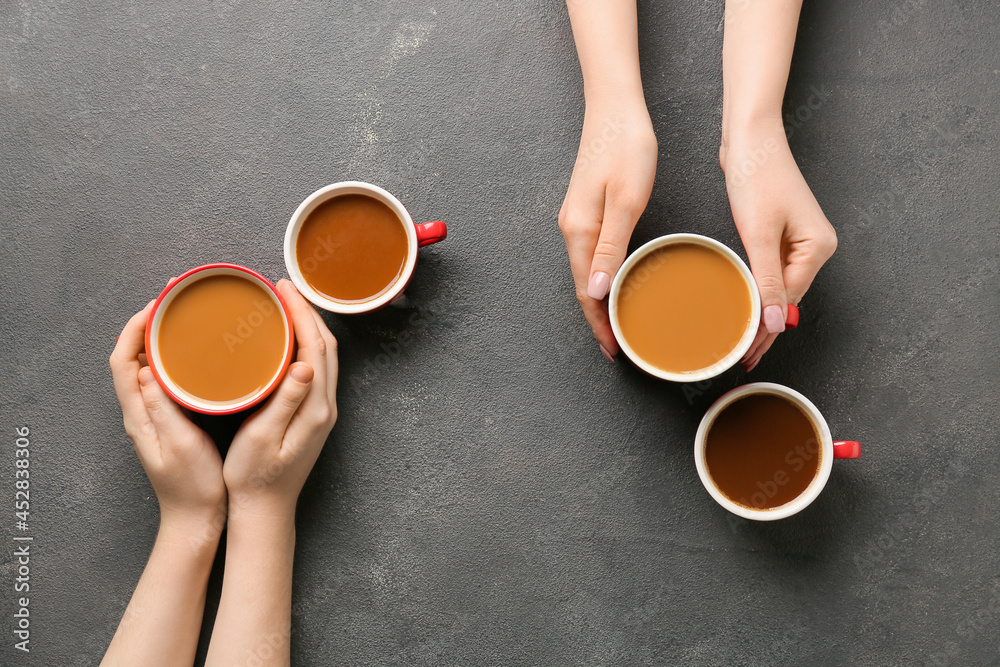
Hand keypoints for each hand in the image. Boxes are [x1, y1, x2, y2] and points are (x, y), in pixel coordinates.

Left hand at [110, 299, 226, 527]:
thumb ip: (162, 408)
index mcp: (139, 416)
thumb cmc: (193, 487)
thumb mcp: (181, 445)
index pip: (122, 361)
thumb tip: (147, 370)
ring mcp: (153, 417)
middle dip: (146, 324)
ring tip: (182, 318)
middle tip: (172, 301)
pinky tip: (194, 354)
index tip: (157, 306)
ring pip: (146, 367)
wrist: (196, 518)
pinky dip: (173, 359)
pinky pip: (164, 380)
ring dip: (158, 339)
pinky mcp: (169, 421)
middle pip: (131, 358)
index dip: (134, 329)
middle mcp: (140, 413)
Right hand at [223, 279, 338, 517]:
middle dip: (306, 311)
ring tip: (283, 304)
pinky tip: (286, 340)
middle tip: (281, 287)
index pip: (316, 347)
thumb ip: (285, 402)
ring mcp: (321, 411)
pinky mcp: (313, 415)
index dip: (301, 313)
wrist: (265, 511)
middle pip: (325, 346)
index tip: (282, 288)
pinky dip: (304, 345)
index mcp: (314, 408)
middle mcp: (324, 406)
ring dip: (307, 326)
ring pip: (322, 356)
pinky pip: (315, 369)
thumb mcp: (262, 439)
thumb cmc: (254, 478)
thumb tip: (304, 365)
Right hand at [558, 97, 656, 360]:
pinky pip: (590, 255)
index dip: (598, 324)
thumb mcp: (625, 200)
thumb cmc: (626, 147)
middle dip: (598, 319)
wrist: (614, 107)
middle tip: (619, 346)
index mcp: (580, 230)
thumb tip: (594, 291)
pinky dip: (601, 277)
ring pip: (585, 272)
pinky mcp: (585, 209)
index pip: (584, 291)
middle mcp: (572, 229)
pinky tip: (615, 283)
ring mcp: (576, 219)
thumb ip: (610, 248)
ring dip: (599, 300)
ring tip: (620, 323)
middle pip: (581, 286)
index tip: (614, 350)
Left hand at [721, 119, 837, 370]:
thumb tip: (775, 324)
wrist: (750, 138)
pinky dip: (758, 290)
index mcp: (818, 248)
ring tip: (741, 342)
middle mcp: (816, 247)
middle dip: (765, 327)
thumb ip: (767, 281)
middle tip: (742, 358)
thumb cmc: (757, 176)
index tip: (747, 355)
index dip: (767, 331)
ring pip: (779, 287)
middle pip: (787, 298)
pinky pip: (771, 271)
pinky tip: (745, 306)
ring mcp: (800, 240)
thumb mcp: (760, 234)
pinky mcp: (783, 233)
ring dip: (761, 311)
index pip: (789, 301)